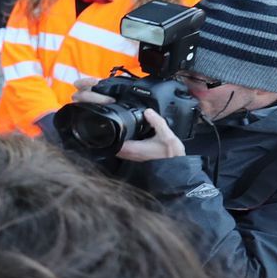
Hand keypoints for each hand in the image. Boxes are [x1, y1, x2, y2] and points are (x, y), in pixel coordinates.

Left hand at [68, 78, 187, 159]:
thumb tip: (147, 111)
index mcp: (133, 148)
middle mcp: (129, 153)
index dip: (103, 134)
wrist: (176, 166)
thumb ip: (156, 121)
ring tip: (109, 127)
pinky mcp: (134, 156)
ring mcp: (131, 156)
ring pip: (114, 147)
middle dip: (104, 135)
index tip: (99, 125)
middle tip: (101, 123)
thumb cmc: (171, 153)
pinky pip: (121, 148)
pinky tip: (122, 134)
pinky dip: (119, 141)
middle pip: (109, 144)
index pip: (111, 141)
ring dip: (111, 138)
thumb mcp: (166, 134)